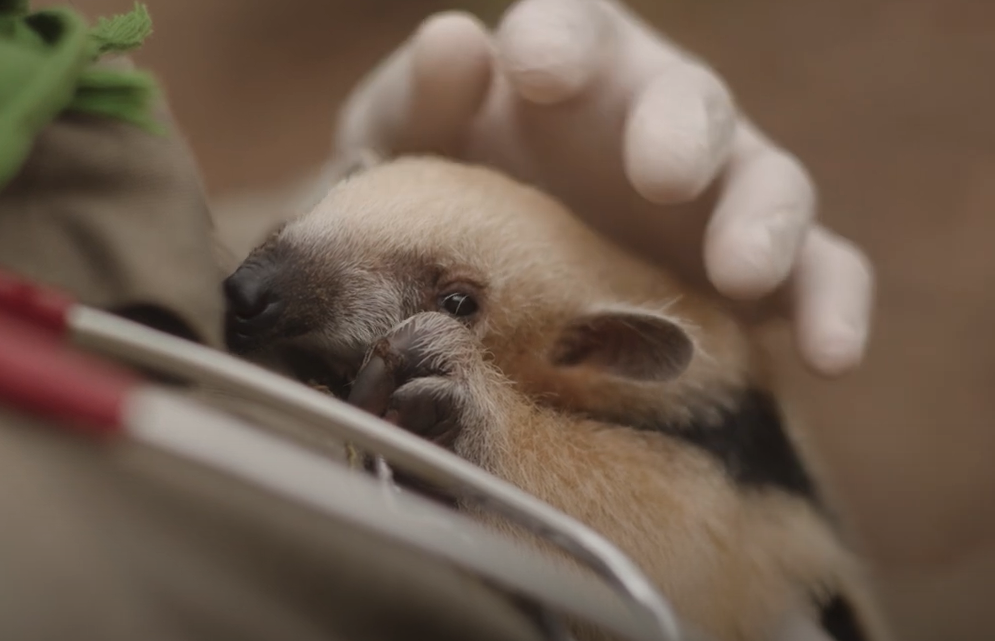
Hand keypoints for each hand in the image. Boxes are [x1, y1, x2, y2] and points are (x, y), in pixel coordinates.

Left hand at [333, 0, 872, 377]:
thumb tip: (455, 43)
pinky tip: (829, 355)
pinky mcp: (756, 275)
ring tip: (743, 273)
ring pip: (770, 184)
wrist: (475, 292)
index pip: (575, 30)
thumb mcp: (404, 143)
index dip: (561, 42)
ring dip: (765, 223)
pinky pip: (819, 277)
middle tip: (661, 175)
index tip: (537, 71)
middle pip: (690, 101)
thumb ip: (422, 96)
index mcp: (568, 69)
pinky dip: (833, 307)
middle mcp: (653, 118)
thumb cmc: (438, 193)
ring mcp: (714, 195)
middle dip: (682, 131)